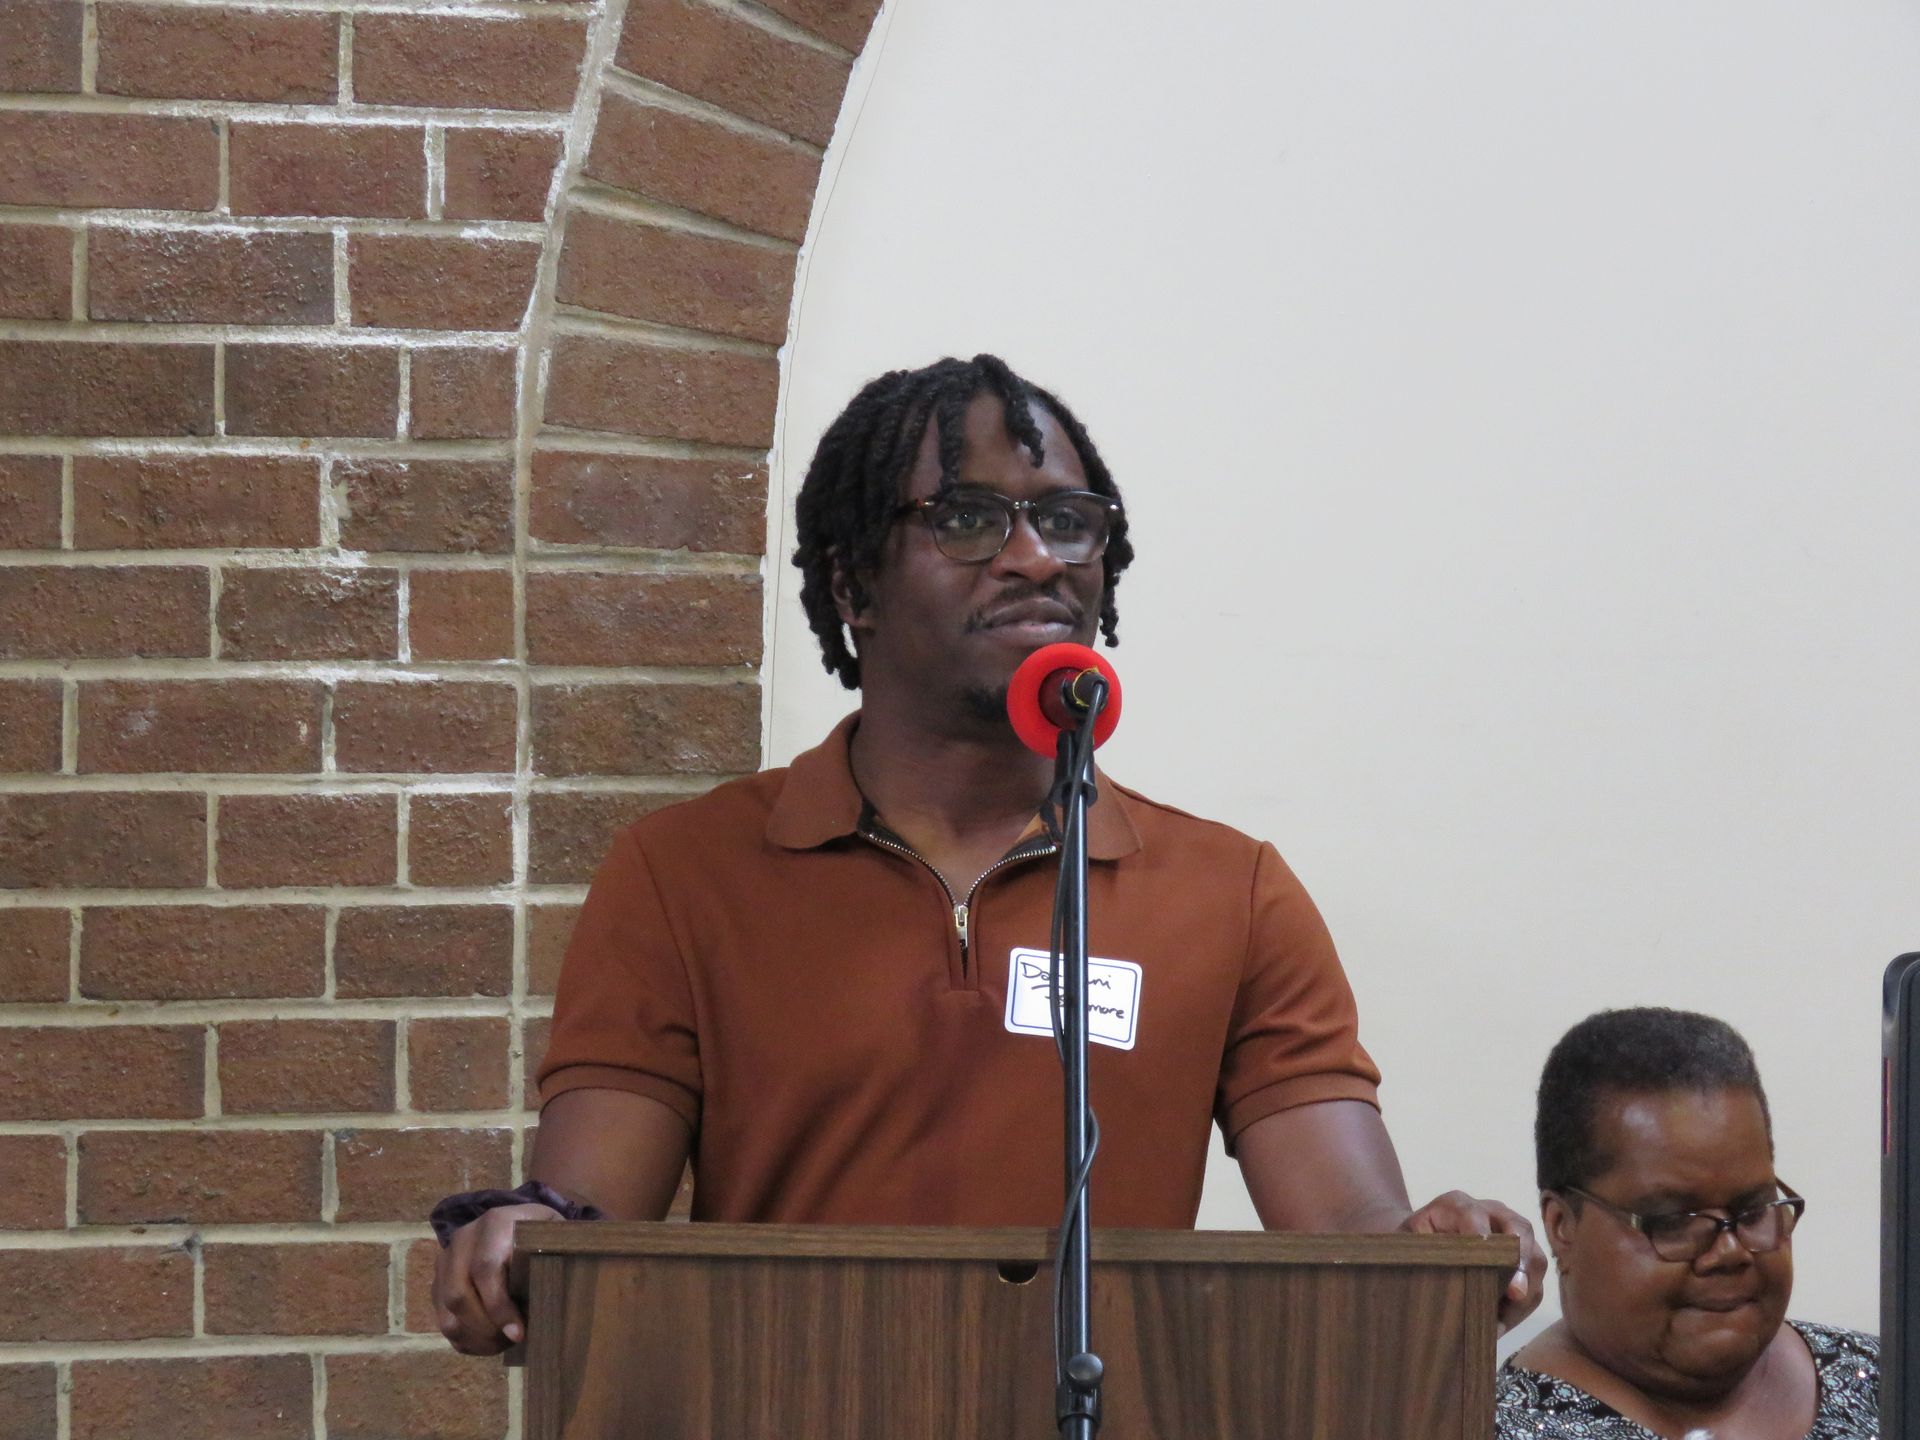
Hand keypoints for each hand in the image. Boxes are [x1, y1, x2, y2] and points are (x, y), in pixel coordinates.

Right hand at [431, 1202, 560, 1354]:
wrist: (517, 1223)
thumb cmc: (542, 1234)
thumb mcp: (554, 1235)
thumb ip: (556, 1255)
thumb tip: (560, 1295)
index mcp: (494, 1223)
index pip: (485, 1268)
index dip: (499, 1306)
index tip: (519, 1333)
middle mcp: (462, 1240)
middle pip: (458, 1296)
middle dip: (486, 1328)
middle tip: (511, 1341)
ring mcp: (445, 1263)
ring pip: (447, 1314)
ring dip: (476, 1338)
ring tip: (503, 1344)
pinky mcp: (437, 1284)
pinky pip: (444, 1322)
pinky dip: (466, 1341)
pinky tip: (490, 1343)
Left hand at [1401, 1190, 1546, 1333]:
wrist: (1420, 1241)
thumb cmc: (1411, 1245)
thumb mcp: (1406, 1246)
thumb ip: (1420, 1257)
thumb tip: (1442, 1287)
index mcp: (1457, 1205)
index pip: (1475, 1216)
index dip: (1483, 1241)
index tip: (1482, 1268)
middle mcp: (1491, 1212)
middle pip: (1520, 1228)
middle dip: (1521, 1261)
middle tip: (1515, 1293)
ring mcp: (1512, 1234)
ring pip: (1536, 1256)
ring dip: (1526, 1290)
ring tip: (1502, 1320)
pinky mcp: (1523, 1256)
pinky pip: (1535, 1280)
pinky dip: (1523, 1304)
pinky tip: (1500, 1323)